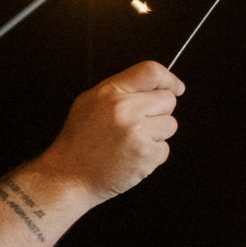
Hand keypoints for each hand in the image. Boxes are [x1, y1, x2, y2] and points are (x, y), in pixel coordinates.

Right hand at [27, 62, 182, 206]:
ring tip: (131, 141)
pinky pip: (165, 148)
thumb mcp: (91, 103)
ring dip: (157, 134)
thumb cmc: (80, 141)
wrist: (69, 175)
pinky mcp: (147, 154)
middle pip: (168, 99)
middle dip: (159, 111)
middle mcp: (124, 109)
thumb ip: (122, 91)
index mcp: (109, 92)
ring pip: (171, 124)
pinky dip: (153, 154)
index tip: (176, 87)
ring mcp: (137, 131)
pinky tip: (131, 155)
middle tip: (137, 124)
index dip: (169, 79)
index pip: (150, 71)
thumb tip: (157, 86)